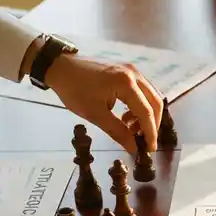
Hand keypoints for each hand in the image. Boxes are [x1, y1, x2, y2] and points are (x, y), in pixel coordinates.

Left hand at [45, 54, 162, 154]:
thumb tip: (133, 148)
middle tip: (145, 141)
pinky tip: (127, 117)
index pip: (146, 111)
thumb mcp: (94, 114)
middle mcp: (134, 74)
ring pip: (151, 96)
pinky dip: (140, 106)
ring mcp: (132, 70)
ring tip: (132, 130)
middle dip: (152, 124)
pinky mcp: (127, 71)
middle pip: (155, 102)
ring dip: (146, 115)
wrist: (60, 66)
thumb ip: (118, 131)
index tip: (150, 149)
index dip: (150, 132)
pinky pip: (142, 90)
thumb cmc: (74, 90)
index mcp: (126, 83)